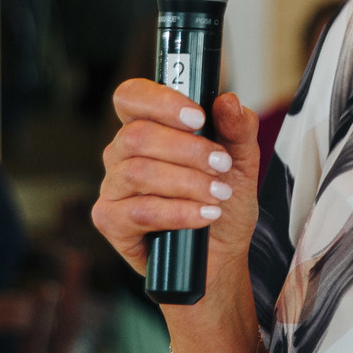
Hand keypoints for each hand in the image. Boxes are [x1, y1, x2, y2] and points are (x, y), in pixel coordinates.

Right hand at [93, 82, 260, 283]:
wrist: (222, 255)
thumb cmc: (223, 202)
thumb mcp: (242, 162)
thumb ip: (237, 129)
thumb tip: (227, 101)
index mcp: (148, 127)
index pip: (131, 96)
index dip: (160, 101)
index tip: (198, 118)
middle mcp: (122, 154)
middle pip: (137, 135)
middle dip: (188, 150)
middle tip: (221, 165)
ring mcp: (113, 187)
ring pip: (138, 172)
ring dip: (187, 183)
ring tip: (219, 194)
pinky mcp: (110, 221)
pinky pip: (138, 211)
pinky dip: (178, 212)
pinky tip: (204, 216)